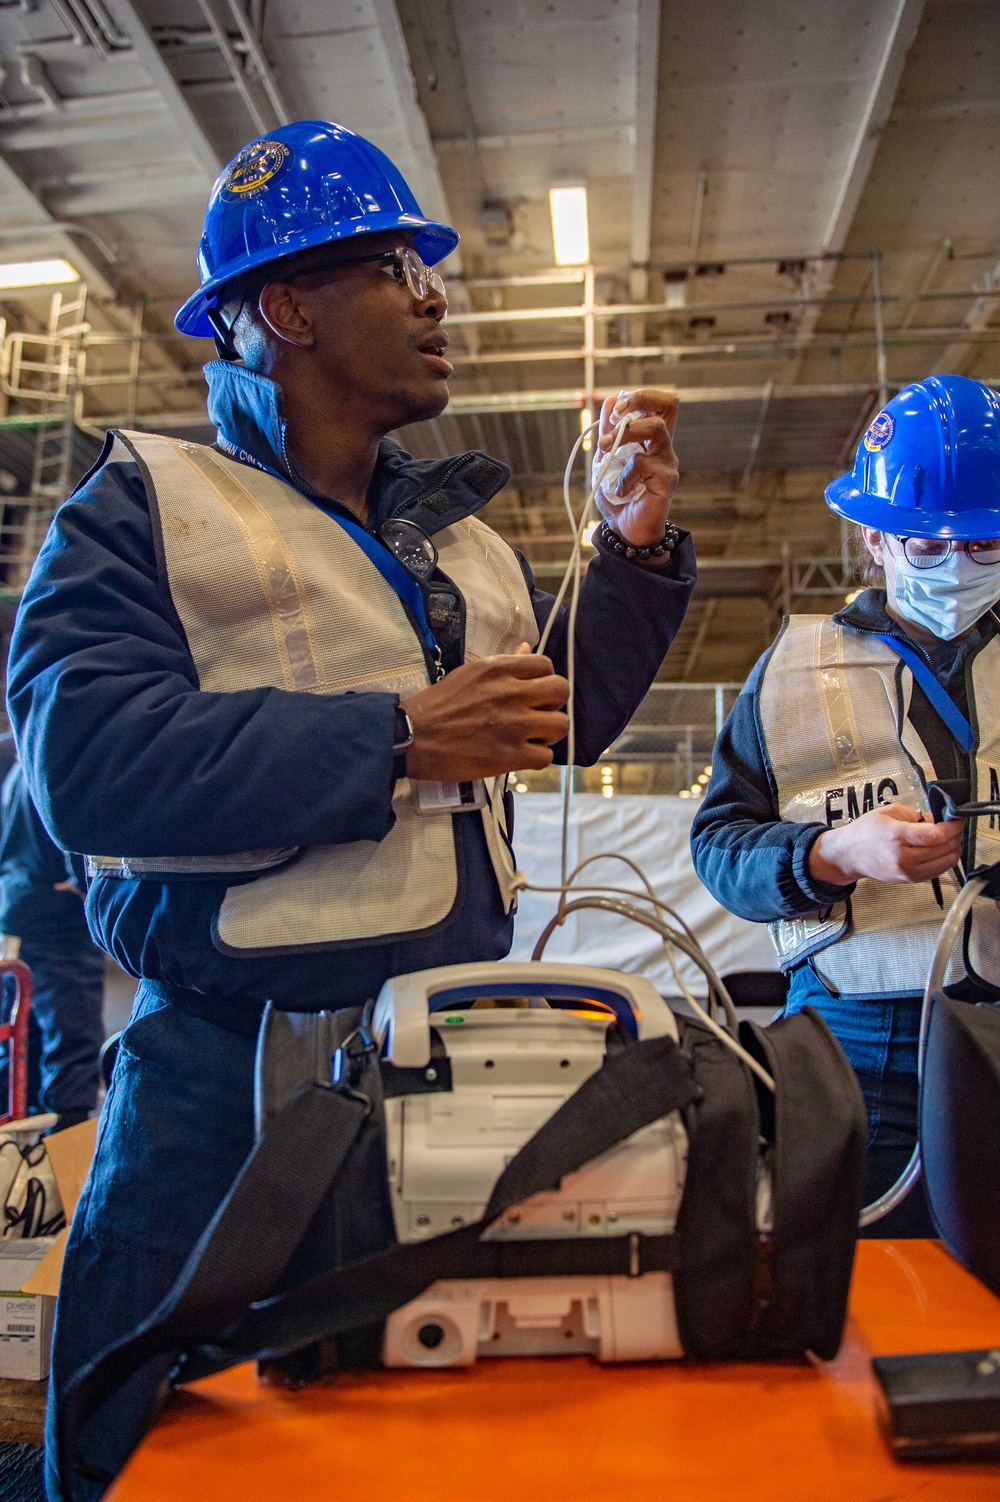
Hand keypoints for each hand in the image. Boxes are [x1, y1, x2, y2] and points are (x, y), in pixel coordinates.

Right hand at [402, 644, 568, 780]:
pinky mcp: (509, 756)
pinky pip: (545, 756)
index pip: (546, 665)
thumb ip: (504, 663)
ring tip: (531, 737)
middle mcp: (511, 693)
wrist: (412, 736)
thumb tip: (526, 648)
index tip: (532, 693)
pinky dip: (535, 758)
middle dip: (552, 704)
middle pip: (561, 691)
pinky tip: (520, 755)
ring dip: (548, 733)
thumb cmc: (438, 704)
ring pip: (560, 725)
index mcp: (499, 669)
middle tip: (537, 714)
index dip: (543, 680)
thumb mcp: (470, 673)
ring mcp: (513, 726)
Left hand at [593, 388, 679, 546]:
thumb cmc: (618, 494)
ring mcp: (668, 462)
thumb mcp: (606, 458)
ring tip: (605, 450)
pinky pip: (643, 463)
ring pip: (656, 428)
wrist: (625, 529)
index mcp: (652, 438)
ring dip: (624, 434)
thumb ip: (608, 432)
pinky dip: (624, 474)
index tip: (617, 409)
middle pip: (670, 403)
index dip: (640, 397)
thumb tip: (610, 401)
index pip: (661, 402)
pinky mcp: (667, 480)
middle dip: (640, 400)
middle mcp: (664, 446)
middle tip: (618, 416)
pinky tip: (620, 490)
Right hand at [807, 804, 962, 885]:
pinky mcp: (911, 880)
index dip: (953, 826)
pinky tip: (938, 850)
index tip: (956, 819)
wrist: (849, 855)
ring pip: (947, 862)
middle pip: (946, 848)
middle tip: (953, 826)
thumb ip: (917, 815)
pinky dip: (944, 859)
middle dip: (955, 835)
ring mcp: (908, 872)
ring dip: (953, 848)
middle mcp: (904, 858)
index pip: (937, 834)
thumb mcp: (889, 813)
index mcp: (897, 836)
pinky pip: (939, 871)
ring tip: (947, 838)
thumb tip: (939, 820)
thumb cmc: (865, 832)